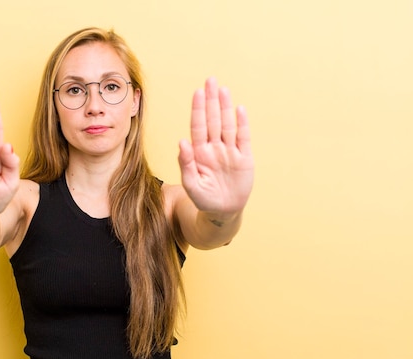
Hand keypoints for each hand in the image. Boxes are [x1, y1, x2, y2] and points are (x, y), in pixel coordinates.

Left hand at [178, 78, 253, 216]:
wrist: (222, 211)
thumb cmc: (204, 198)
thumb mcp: (191, 184)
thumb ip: (186, 163)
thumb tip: (182, 141)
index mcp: (199, 152)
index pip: (198, 126)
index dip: (198, 110)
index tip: (197, 93)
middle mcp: (214, 148)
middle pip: (212, 120)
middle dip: (211, 101)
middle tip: (210, 80)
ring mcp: (229, 151)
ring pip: (227, 125)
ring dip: (225, 107)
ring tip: (223, 90)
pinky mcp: (244, 158)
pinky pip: (243, 138)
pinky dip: (242, 124)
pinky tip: (240, 109)